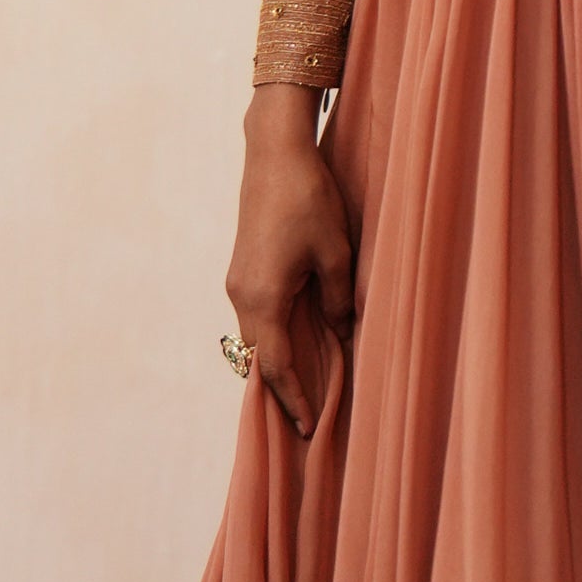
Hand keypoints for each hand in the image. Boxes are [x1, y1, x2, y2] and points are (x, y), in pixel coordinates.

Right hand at [226, 81, 354, 436]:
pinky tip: (294, 343)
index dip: (294, 400)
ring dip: (275, 364)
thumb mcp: (336, 253)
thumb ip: (339, 301)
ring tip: (301, 389)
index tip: (309, 428)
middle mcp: (241, 295)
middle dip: (279, 391)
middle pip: (258, 359)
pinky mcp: (242, 268)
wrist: (274, 152)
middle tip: (304, 421)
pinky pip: (255, 317)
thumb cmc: (309, 199)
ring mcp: (237, 281)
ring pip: (254, 338)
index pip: (276, 367)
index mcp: (264, 298)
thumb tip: (344, 334)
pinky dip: (272, 339)